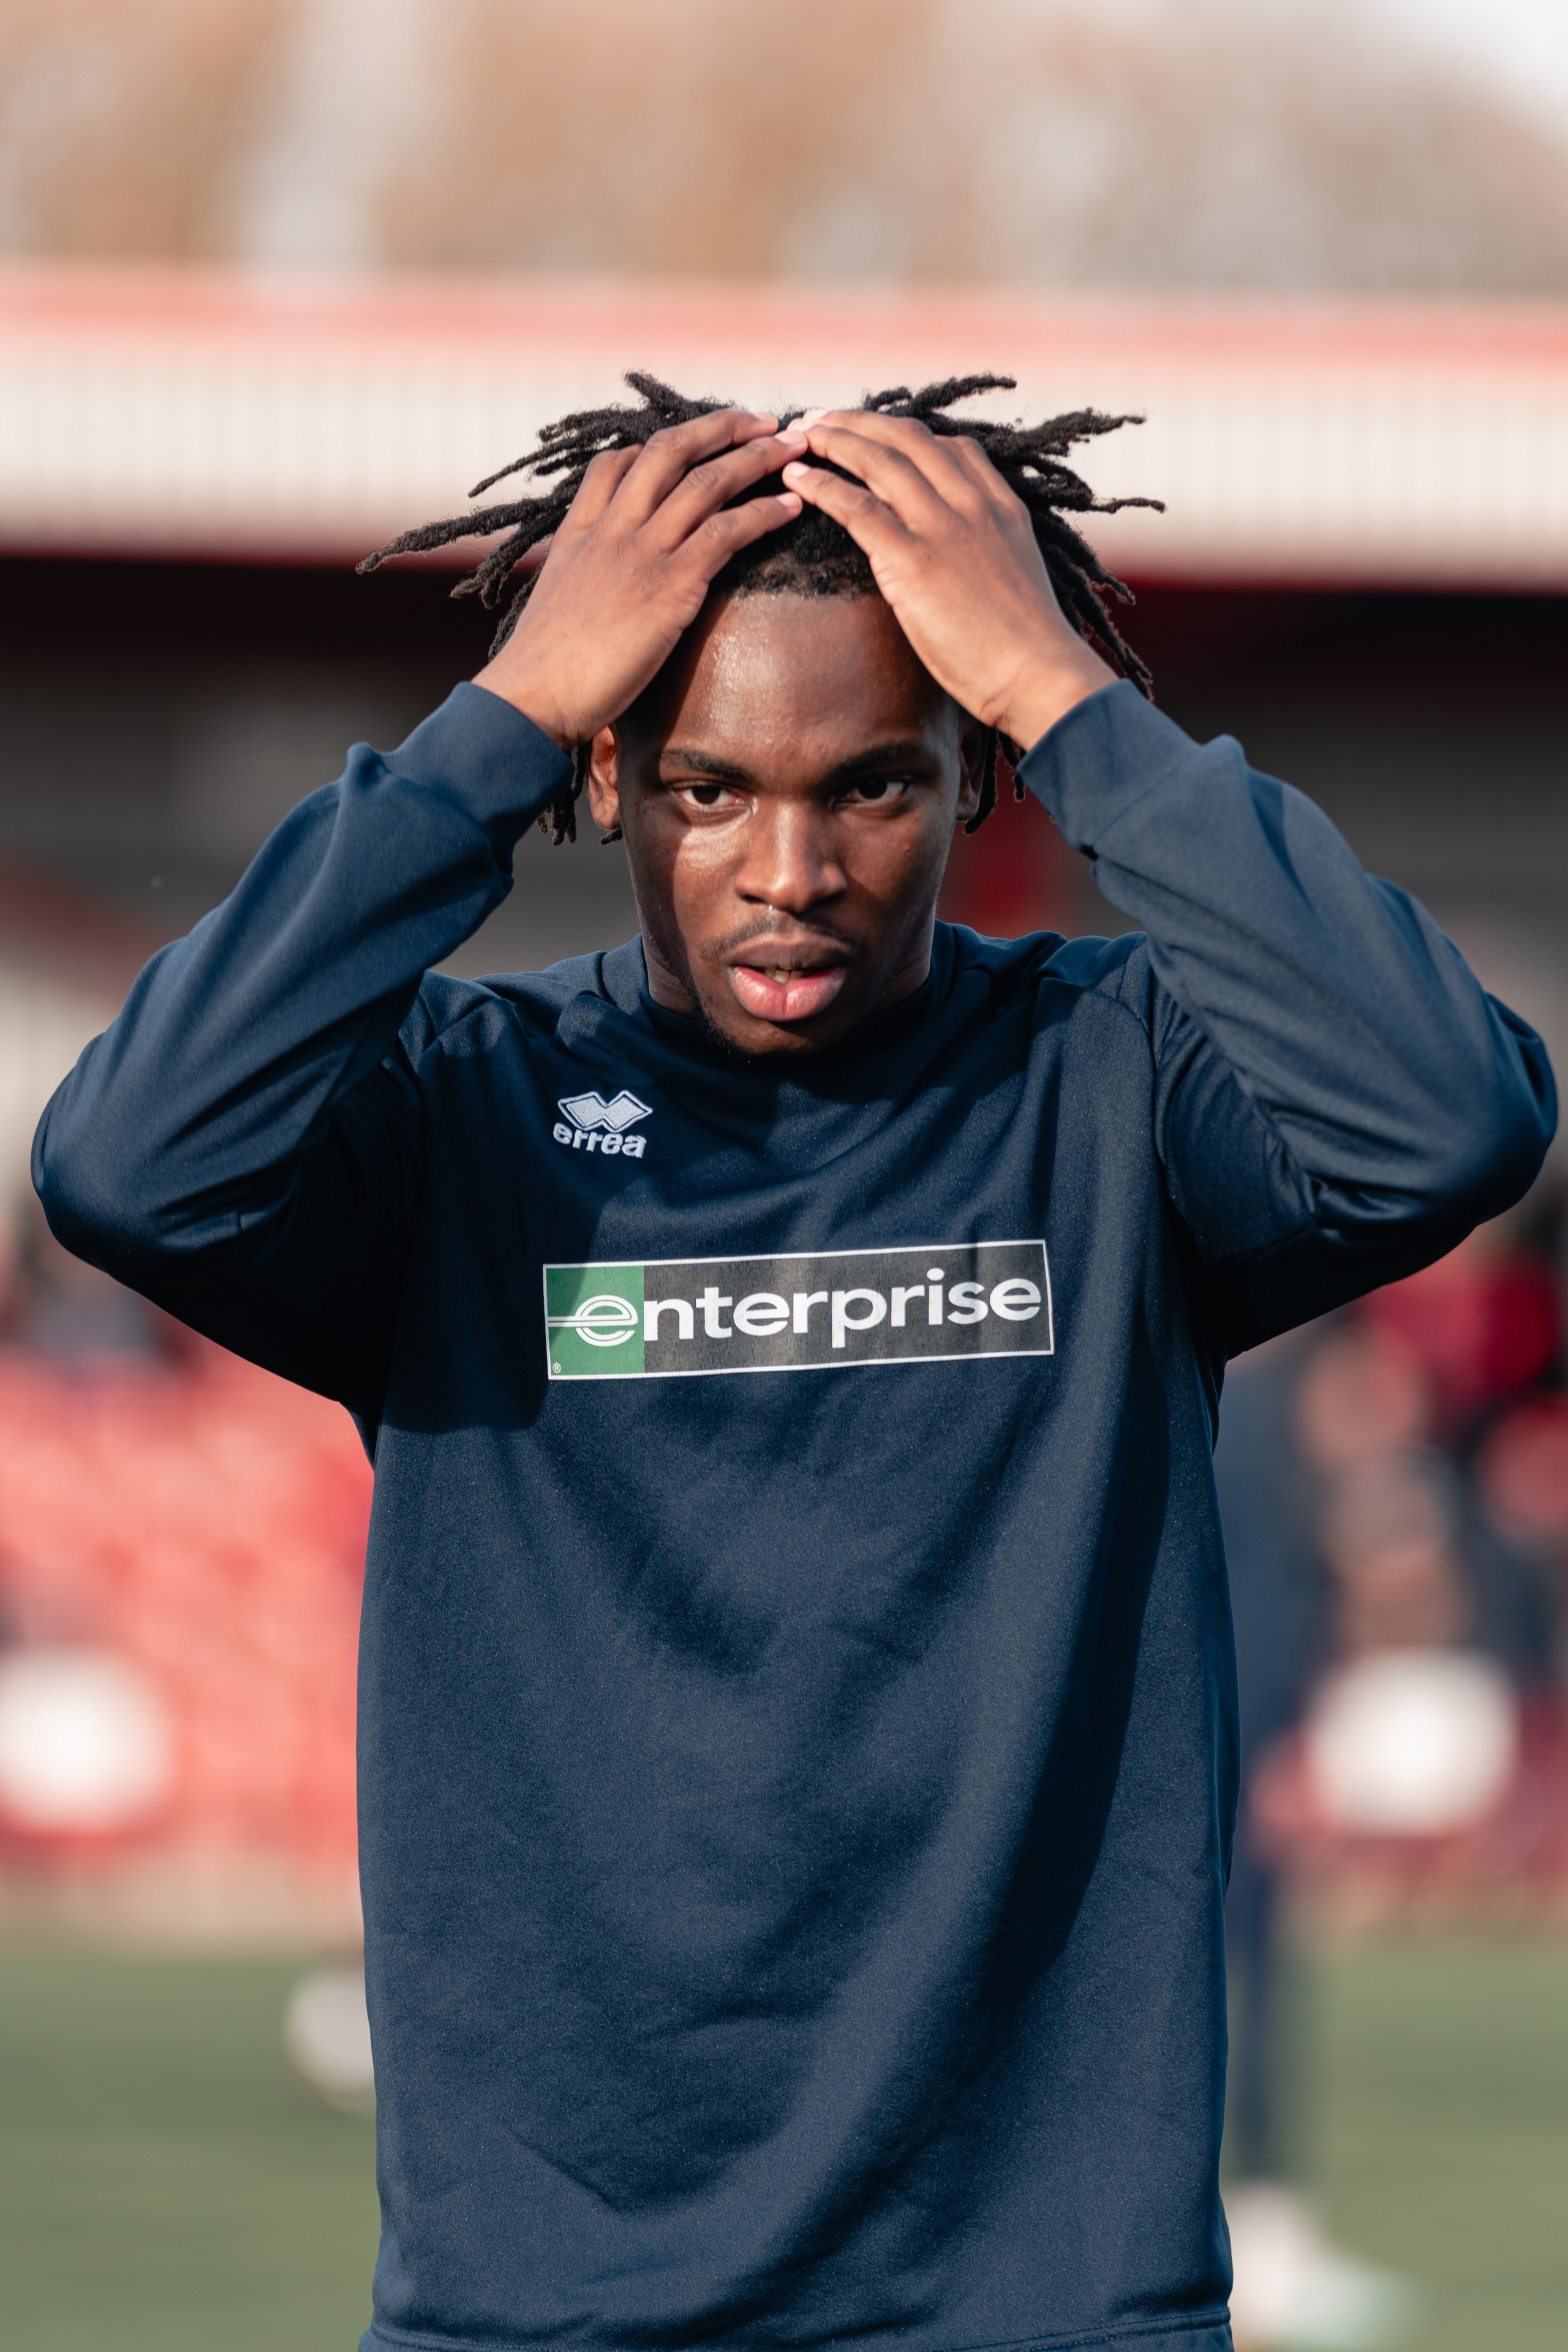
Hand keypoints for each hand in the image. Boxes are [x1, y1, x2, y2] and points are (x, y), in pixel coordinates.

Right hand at [477, 410, 804, 746]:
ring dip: (757, 457)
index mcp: (578, 533)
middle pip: (667, 451)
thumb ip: (583, 585)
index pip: (612, 465)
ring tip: (793, 446)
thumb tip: (599, 601)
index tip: (690, 442)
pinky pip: (727, 532)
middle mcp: (611, 530)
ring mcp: (641, 552)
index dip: (654, 446)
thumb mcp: (555, 609)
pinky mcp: (670, 586)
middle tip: (762, 419)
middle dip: (720, 427)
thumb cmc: (542, 674)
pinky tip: (792, 507)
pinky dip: (765, 513)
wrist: (532, 697)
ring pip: (706, 482)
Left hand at [781, 414, 1114, 749]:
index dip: (904, 434)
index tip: (872, 435)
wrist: (1038, 677)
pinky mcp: (913, 561)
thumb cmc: (1026, 649)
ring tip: (798, 437)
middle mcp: (972, 505)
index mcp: (1001, 508)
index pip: (952, 447)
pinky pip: (858, 507)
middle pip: (908, 439)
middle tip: (819, 421)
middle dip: (858, 422)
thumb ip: (984, 551)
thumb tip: (954, 560)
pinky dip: (822, 485)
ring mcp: (943, 528)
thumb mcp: (1015, 579)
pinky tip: (798, 477)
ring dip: (833, 440)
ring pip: (879, 460)